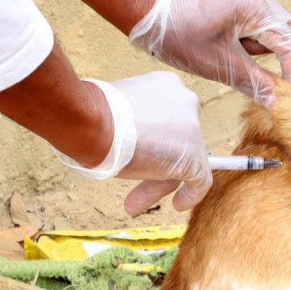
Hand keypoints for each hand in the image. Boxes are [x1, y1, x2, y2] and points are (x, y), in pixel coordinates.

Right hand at [54, 72, 211, 214]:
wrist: (91, 122)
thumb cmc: (90, 115)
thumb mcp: (114, 110)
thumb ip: (132, 121)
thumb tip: (128, 140)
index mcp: (166, 85)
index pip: (168, 119)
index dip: (155, 140)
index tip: (142, 152)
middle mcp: (185, 102)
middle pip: (176, 140)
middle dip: (156, 162)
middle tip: (133, 175)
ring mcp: (192, 129)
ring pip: (184, 161)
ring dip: (160, 183)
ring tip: (134, 204)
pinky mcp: (193, 155)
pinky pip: (200, 180)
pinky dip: (192, 194)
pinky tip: (179, 204)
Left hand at [128, 0, 290, 107]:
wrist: (142, 5)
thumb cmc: (175, 32)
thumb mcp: (218, 64)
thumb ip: (255, 82)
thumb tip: (278, 101)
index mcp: (256, 6)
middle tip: (286, 89)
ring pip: (277, 28)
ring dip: (272, 52)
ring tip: (245, 66)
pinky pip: (261, 21)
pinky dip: (258, 41)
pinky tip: (238, 52)